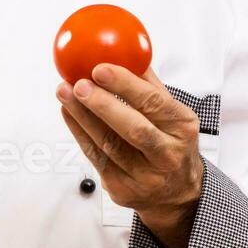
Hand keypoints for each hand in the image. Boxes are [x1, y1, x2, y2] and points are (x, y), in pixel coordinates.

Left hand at [56, 63, 203, 247]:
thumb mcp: (174, 116)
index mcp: (182, 128)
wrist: (177, 195)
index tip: (100, 68)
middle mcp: (167, 155)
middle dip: (102, 105)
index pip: (154, 103)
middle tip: (79, 84)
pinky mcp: (122, 189)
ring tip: (65, 92)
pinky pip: (95, 157)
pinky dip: (79, 133)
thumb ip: (151, 86)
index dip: (125, 85)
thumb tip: (127, 52)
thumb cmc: (172, 144)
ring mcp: (145, 177)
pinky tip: (69, 113)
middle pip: (133, 129)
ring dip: (82, 116)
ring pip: (109, 144)